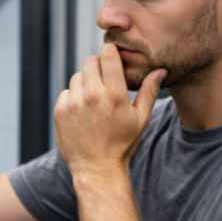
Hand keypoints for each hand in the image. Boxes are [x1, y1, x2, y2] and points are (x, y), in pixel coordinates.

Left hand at [54, 43, 164, 176]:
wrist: (97, 168)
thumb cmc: (123, 144)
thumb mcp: (140, 119)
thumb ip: (149, 91)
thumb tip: (161, 70)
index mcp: (115, 95)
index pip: (108, 55)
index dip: (110, 52)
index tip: (111, 55)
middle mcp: (93, 95)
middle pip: (90, 61)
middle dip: (97, 66)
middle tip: (104, 80)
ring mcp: (74, 103)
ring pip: (77, 76)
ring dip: (85, 82)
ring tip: (94, 100)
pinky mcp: (60, 111)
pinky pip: (66, 92)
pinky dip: (73, 97)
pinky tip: (83, 112)